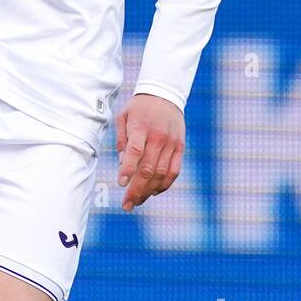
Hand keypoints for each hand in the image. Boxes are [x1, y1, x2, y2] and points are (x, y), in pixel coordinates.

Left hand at [115, 93, 184, 210]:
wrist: (164, 95)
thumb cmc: (139, 108)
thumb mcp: (123, 117)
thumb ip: (121, 140)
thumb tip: (123, 164)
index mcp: (141, 128)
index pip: (135, 152)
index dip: (127, 170)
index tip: (120, 184)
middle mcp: (158, 137)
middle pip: (148, 169)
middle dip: (136, 189)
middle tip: (127, 205)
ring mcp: (171, 144)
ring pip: (161, 174)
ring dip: (149, 191)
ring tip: (137, 201)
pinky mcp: (180, 148)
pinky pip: (174, 171)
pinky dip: (164, 185)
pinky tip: (153, 192)